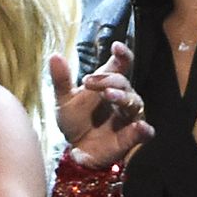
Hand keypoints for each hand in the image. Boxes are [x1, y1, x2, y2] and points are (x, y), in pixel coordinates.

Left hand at [50, 42, 152, 169]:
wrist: (76, 149)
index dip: (122, 54)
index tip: (116, 46)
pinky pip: (142, 133)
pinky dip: (142, 130)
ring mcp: (129, 117)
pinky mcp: (131, 137)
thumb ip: (61, 80)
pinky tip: (140, 127)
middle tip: (89, 82)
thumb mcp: (64, 100)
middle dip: (109, 79)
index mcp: (108, 84)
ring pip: (134, 103)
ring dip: (122, 97)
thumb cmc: (75, 121)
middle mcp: (122, 97)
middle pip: (123, 82)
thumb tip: (54, 56)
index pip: (121, 64)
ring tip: (109, 94)